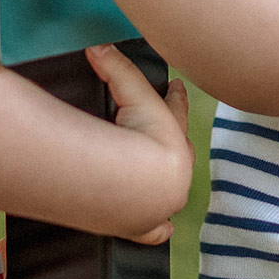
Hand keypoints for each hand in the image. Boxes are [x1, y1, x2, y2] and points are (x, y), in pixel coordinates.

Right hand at [84, 43, 191, 244]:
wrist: (137, 187)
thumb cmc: (138, 141)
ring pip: (172, 188)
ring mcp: (162, 200)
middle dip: (176, 137)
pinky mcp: (146, 226)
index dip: (176, 97)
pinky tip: (162, 231)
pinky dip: (158, 231)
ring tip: (163, 177)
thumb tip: (98, 46)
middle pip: (179, 149)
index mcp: (174, 138)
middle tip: (169, 130)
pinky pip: (156, 232)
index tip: (176, 86)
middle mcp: (175, 171)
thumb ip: (116, 68)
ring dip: (169, 180)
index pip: (177, 111)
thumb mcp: (131, 95)